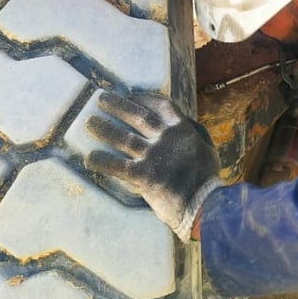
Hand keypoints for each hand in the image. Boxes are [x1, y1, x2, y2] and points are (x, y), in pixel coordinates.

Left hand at [85, 91, 221, 241]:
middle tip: (102, 98)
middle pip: (137, 116)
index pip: (162, 106)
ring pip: (122, 137)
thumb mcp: (207, 149)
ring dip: (103, 128)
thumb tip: (186, 123)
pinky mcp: (143, 175)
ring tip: (90, 122)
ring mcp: (153, 156)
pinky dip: (101, 161)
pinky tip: (89, 158)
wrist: (206, 203)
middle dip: (118, 105)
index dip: (144, 98)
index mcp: (183, 130)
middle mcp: (166, 138)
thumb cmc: (207, 179)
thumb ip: (195, 134)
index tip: (131, 94)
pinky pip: (116, 165)